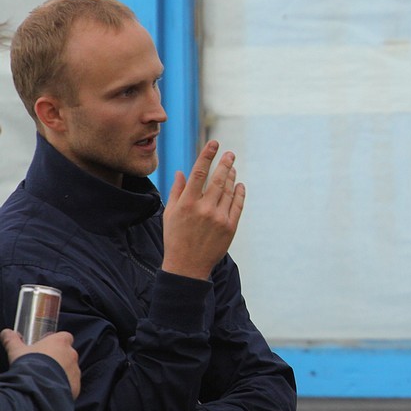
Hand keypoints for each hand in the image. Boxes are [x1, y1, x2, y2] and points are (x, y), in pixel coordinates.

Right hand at [2, 329, 80, 399]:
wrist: (36, 388)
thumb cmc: (29, 365)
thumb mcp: (17, 351)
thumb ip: (12, 340)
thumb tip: (6, 332)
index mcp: (60, 342)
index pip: (64, 337)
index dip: (55, 342)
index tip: (46, 348)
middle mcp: (72, 354)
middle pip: (67, 354)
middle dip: (58, 359)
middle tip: (43, 366)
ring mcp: (75, 369)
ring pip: (70, 369)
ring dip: (61, 372)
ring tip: (46, 379)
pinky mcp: (76, 384)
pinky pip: (72, 383)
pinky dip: (64, 385)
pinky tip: (51, 388)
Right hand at [162, 140, 245, 279]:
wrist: (187, 266)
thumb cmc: (175, 237)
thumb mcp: (170, 214)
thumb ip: (176, 191)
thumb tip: (181, 172)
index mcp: (187, 204)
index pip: (199, 173)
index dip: (207, 156)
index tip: (214, 143)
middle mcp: (204, 209)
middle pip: (218, 179)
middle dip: (225, 163)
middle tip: (230, 153)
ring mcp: (219, 218)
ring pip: (228, 190)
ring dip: (231, 177)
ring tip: (232, 167)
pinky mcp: (230, 227)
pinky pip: (237, 204)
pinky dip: (239, 193)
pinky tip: (239, 185)